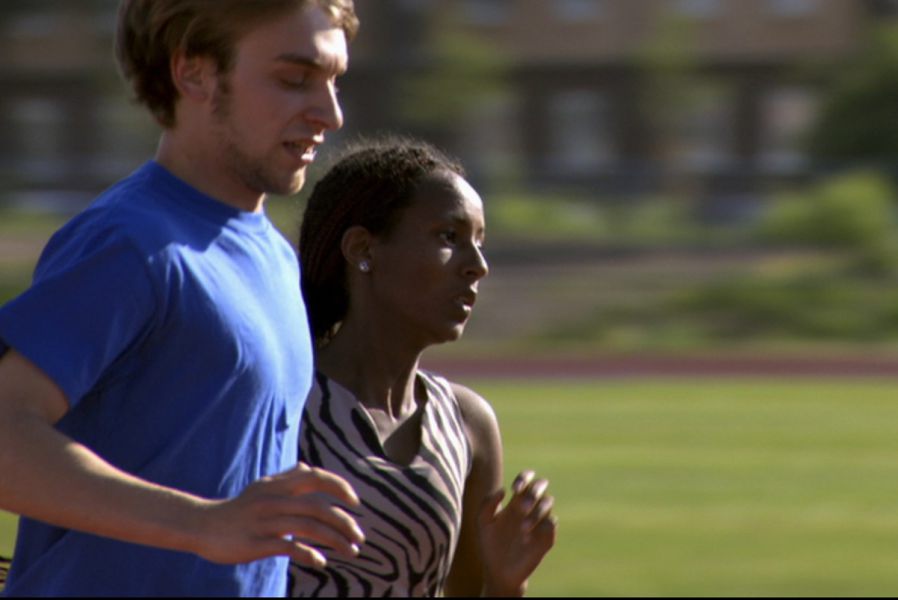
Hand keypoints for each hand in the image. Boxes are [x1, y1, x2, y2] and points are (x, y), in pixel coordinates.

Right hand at [191, 462, 364, 566]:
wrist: (202, 526)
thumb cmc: (238, 508)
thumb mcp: (262, 487)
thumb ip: (286, 478)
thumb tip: (307, 467)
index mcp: (278, 485)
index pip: (316, 477)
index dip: (340, 487)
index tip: (356, 503)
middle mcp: (274, 499)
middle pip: (318, 506)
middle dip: (344, 522)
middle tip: (360, 537)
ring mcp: (265, 521)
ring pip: (308, 527)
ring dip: (335, 540)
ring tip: (351, 552)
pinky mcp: (256, 543)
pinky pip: (289, 547)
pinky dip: (309, 554)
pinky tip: (322, 562)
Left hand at [478, 470, 556, 596]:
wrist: (498, 571)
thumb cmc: (489, 544)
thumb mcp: (483, 523)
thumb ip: (487, 504)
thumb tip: (504, 490)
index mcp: (514, 501)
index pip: (525, 479)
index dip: (524, 477)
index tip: (515, 488)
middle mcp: (529, 508)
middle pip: (540, 485)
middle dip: (533, 491)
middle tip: (520, 507)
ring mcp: (539, 521)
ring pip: (548, 501)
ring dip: (537, 510)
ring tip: (523, 528)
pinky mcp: (547, 536)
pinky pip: (552, 523)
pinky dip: (543, 526)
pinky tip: (528, 538)